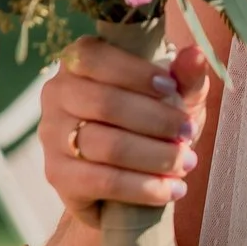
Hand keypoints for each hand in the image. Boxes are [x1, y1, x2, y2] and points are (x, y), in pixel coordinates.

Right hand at [38, 37, 212, 222]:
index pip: (96, 58)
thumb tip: (195, 55)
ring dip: (155, 156)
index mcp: (79, 62)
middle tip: (189, 133)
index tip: (172, 89)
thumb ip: (186, 76)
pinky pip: (102, 181)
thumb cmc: (155, 119)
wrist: (131, 171)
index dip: (136, 73)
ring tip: (186, 163)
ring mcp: (50, 135)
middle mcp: (57, 95)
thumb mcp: (176, 95)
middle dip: (156, 120)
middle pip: (105, 104)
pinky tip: (170, 189)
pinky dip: (143, 187)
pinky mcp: (56, 174)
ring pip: (106, 145)